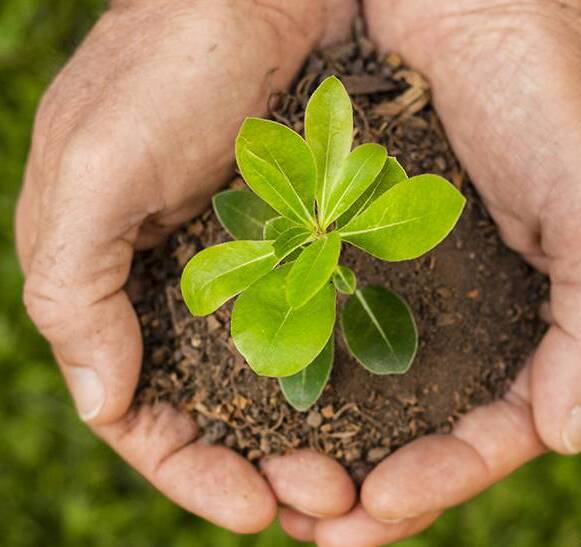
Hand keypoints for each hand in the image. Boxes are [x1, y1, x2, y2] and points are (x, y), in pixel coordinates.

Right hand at [15, 0, 357, 532]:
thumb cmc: (164, 68)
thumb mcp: (90, 171)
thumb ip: (73, 287)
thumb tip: (101, 402)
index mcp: (116, 289)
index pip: (142, 415)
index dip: (191, 472)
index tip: (254, 510)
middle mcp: (182, 290)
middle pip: (216, 413)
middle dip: (261, 468)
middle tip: (324, 503)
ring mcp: (247, 270)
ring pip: (273, 384)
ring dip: (310, 437)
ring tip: (355, 480)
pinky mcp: (302, 243)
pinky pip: (317, 330)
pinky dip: (339, 375)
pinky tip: (378, 407)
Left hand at [291, 1, 580, 543]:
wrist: (478, 2)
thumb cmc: (553, 91)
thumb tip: (564, 432)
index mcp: (543, 321)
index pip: (500, 429)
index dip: (447, 475)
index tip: (381, 506)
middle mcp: (476, 313)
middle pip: (428, 428)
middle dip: (380, 486)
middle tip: (320, 529)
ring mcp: (415, 281)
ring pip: (375, 390)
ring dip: (333, 446)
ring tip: (281, 491)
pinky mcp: (360, 243)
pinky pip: (332, 324)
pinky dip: (305, 372)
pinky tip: (266, 403)